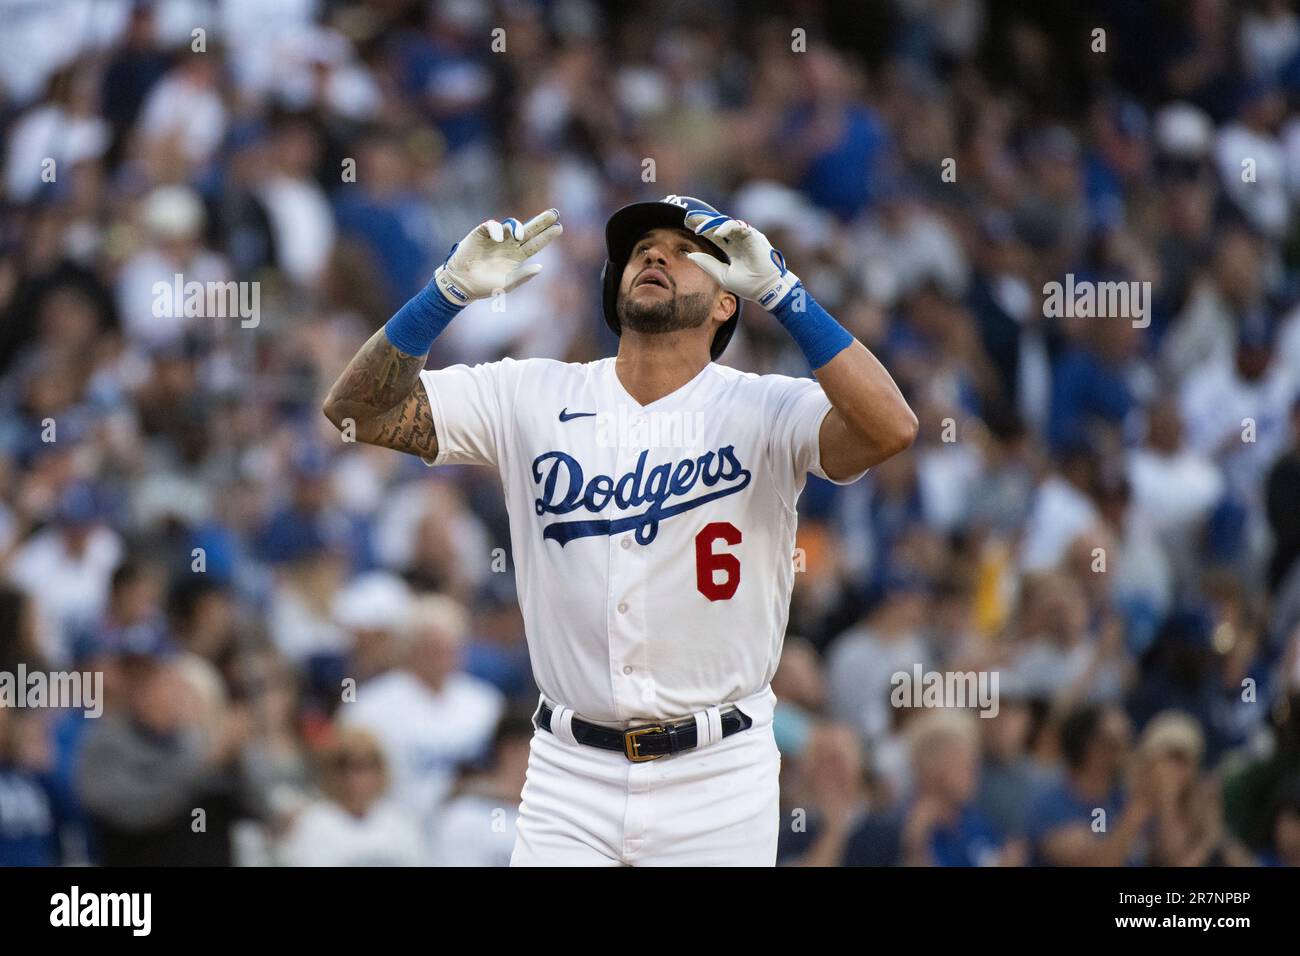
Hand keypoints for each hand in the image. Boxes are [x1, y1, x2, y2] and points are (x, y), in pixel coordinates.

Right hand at [433, 208, 562, 303]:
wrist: (462, 284)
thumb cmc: (484, 287)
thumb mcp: (507, 284)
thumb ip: (523, 276)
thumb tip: (540, 267)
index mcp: (517, 257)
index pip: (535, 244)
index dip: (547, 236)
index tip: (560, 228)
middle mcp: (509, 245)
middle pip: (528, 230)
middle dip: (541, 221)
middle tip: (555, 213)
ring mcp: (496, 238)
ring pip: (511, 225)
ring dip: (517, 227)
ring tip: (520, 235)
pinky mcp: (481, 234)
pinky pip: (491, 225)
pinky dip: (496, 229)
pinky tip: (499, 238)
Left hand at [683, 211, 800, 310]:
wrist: (766, 290)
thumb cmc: (747, 285)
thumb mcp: (721, 275)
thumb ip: (707, 264)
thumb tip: (689, 255)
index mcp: (732, 248)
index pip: (714, 234)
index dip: (702, 228)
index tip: (686, 224)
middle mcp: (738, 240)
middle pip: (718, 225)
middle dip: (703, 220)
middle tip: (687, 218)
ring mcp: (747, 237)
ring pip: (727, 223)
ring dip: (712, 223)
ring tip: (698, 228)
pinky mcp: (754, 236)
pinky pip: (739, 226)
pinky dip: (727, 228)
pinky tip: (716, 233)